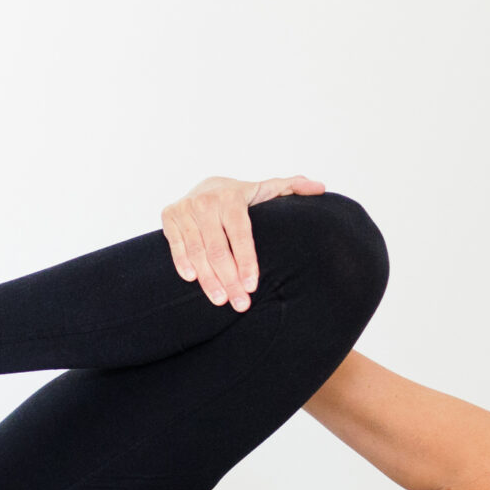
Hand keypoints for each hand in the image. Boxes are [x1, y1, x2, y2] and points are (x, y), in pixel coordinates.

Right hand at [162, 174, 324, 311]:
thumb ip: (293, 188)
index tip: (253, 285)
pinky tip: (192, 280)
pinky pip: (176, 245)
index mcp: (232, 197)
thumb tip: (321, 188)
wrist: (203, 186)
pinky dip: (183, 262)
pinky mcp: (169, 216)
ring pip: (197, 251)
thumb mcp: (266, 190)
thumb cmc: (240, 198)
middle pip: (218, 248)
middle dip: (229, 279)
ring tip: (221, 300)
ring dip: (207, 278)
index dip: (246, 260)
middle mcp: (206, 201)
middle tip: (240, 304)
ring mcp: (185, 209)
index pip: (241, 233)